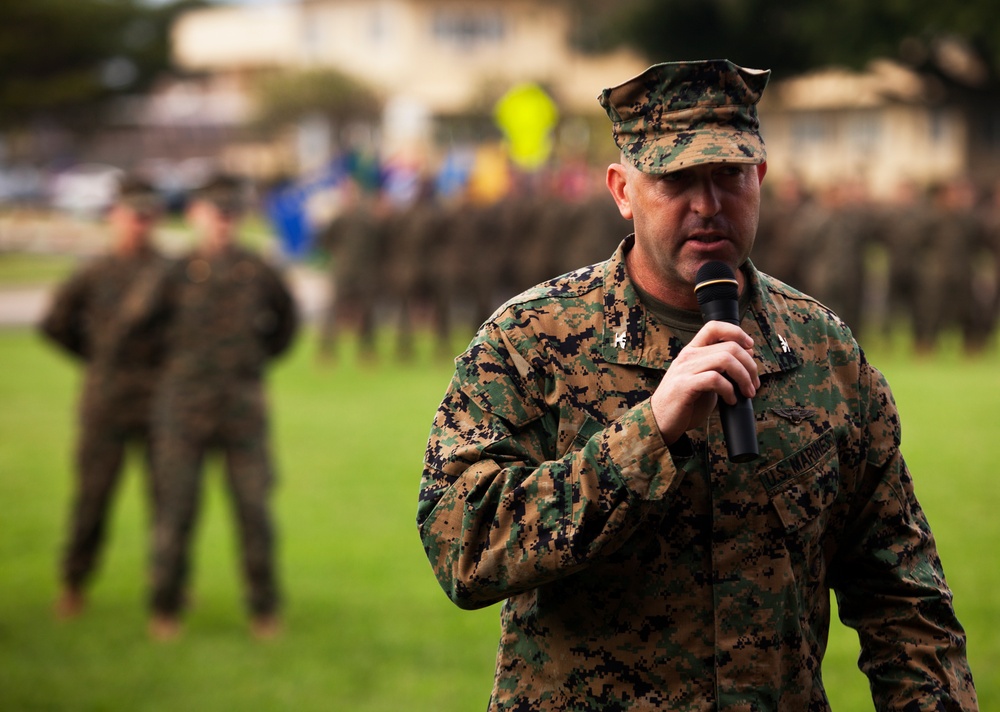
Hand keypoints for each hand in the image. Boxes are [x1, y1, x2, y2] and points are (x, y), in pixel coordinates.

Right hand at [650, 321, 759, 444]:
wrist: (660, 421)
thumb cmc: (685, 403)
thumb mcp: (706, 381)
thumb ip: (722, 367)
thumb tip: (748, 352)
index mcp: (692, 351)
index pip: (714, 327)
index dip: (736, 332)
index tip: (750, 346)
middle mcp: (688, 356)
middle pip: (729, 346)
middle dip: (749, 365)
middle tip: (754, 384)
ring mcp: (685, 370)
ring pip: (725, 360)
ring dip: (743, 377)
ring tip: (746, 392)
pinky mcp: (684, 386)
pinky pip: (715, 379)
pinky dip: (729, 390)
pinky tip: (731, 400)